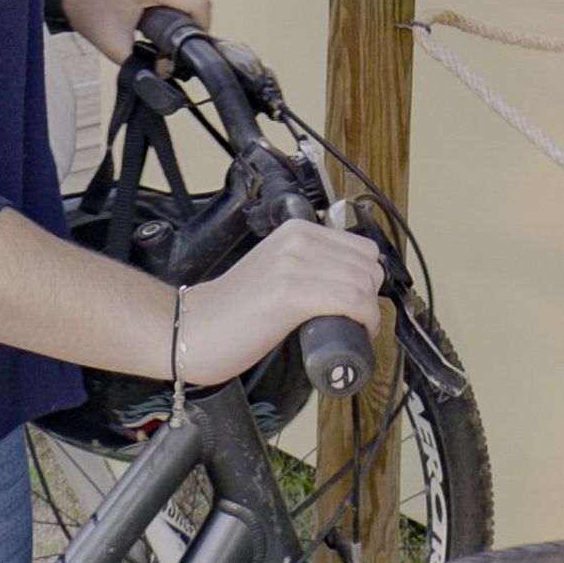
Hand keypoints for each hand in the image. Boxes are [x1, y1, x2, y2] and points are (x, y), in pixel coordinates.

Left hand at [61, 0, 209, 62]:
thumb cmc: (89, 10)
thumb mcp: (117, 46)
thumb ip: (146, 64)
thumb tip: (170, 73)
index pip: (197, 3)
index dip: (200, 27)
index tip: (188, 43)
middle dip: (189, 20)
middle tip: (170, 36)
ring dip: (184, 6)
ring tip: (162, 19)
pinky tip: (159, 3)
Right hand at [178, 218, 384, 385]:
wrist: (193, 328)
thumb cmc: (233, 310)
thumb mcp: (277, 269)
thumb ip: (308, 265)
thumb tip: (350, 282)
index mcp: (296, 230)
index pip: (362, 247)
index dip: (368, 279)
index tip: (359, 302)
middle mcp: (298, 240)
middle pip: (368, 265)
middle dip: (370, 296)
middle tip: (356, 319)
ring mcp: (293, 264)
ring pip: (363, 284)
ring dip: (368, 312)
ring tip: (354, 327)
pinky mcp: (290, 293)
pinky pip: (351, 301)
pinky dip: (364, 320)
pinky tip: (357, 332)